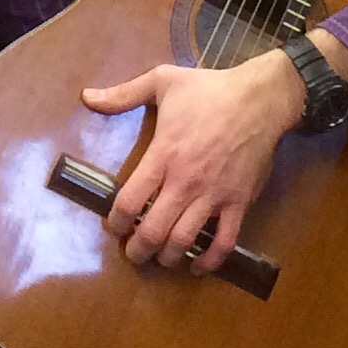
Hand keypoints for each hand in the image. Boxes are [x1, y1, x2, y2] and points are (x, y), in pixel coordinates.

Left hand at [83, 44, 336, 276]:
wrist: (261, 100)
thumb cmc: (210, 90)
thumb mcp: (162, 81)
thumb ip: (123, 93)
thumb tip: (87, 96)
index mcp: (163, 155)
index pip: (130, 201)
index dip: (116, 221)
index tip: (114, 227)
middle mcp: (185, 182)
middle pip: (153, 230)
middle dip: (138, 249)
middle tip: (133, 253)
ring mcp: (213, 196)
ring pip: (184, 241)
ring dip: (168, 257)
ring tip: (161, 259)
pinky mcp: (238, 203)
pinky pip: (224, 241)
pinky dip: (209, 261)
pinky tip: (198, 266)